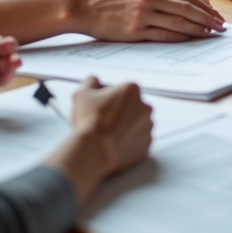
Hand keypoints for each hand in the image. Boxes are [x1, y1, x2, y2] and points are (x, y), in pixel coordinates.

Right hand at [46, 76, 152, 204]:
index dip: (109, 97)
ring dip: (126, 126)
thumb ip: (91, 81)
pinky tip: (115, 143)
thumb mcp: (83, 93)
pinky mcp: (147, 144)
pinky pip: (139, 140)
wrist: (94, 151)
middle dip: (120, 111)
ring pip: (137, 123)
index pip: (122, 90)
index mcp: (132, 90)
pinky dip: (130, 141)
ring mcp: (148, 127)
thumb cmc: (90, 122)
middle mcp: (145, 107)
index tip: (100, 106)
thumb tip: (94, 81)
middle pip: (132, 106)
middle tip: (103, 120)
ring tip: (108, 133)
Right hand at [75, 0, 224, 41]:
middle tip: (220, 26)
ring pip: (179, 22)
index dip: (204, 7)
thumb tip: (183, 5)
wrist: (83, 5)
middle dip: (207, 18)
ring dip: (198, 29)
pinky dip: (180, 37)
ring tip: (210, 34)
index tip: (215, 15)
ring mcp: (142, 13)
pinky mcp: (135, 30)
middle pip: (187, 8)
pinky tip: (190, 40)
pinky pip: (164, 34)